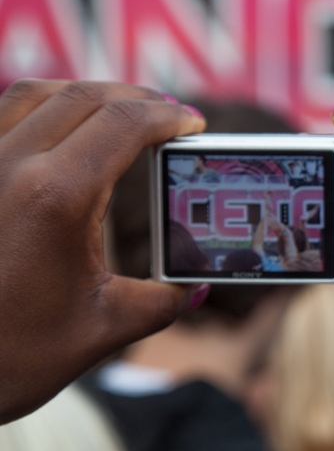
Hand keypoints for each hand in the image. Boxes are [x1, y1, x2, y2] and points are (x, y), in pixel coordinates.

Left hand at [0, 79, 204, 422]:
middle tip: (168, 114)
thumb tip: (197, 286)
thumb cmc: (7, 356)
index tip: (193, 123)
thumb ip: (162, 301)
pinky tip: (56, 132)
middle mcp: (8, 166)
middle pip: (83, 97)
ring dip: (84, 95)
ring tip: (118, 113)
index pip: (124, 124)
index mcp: (55, 196)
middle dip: (135, 98)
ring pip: (33, 94)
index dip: (167, 116)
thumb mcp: (102, 330)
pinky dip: (37, 108)